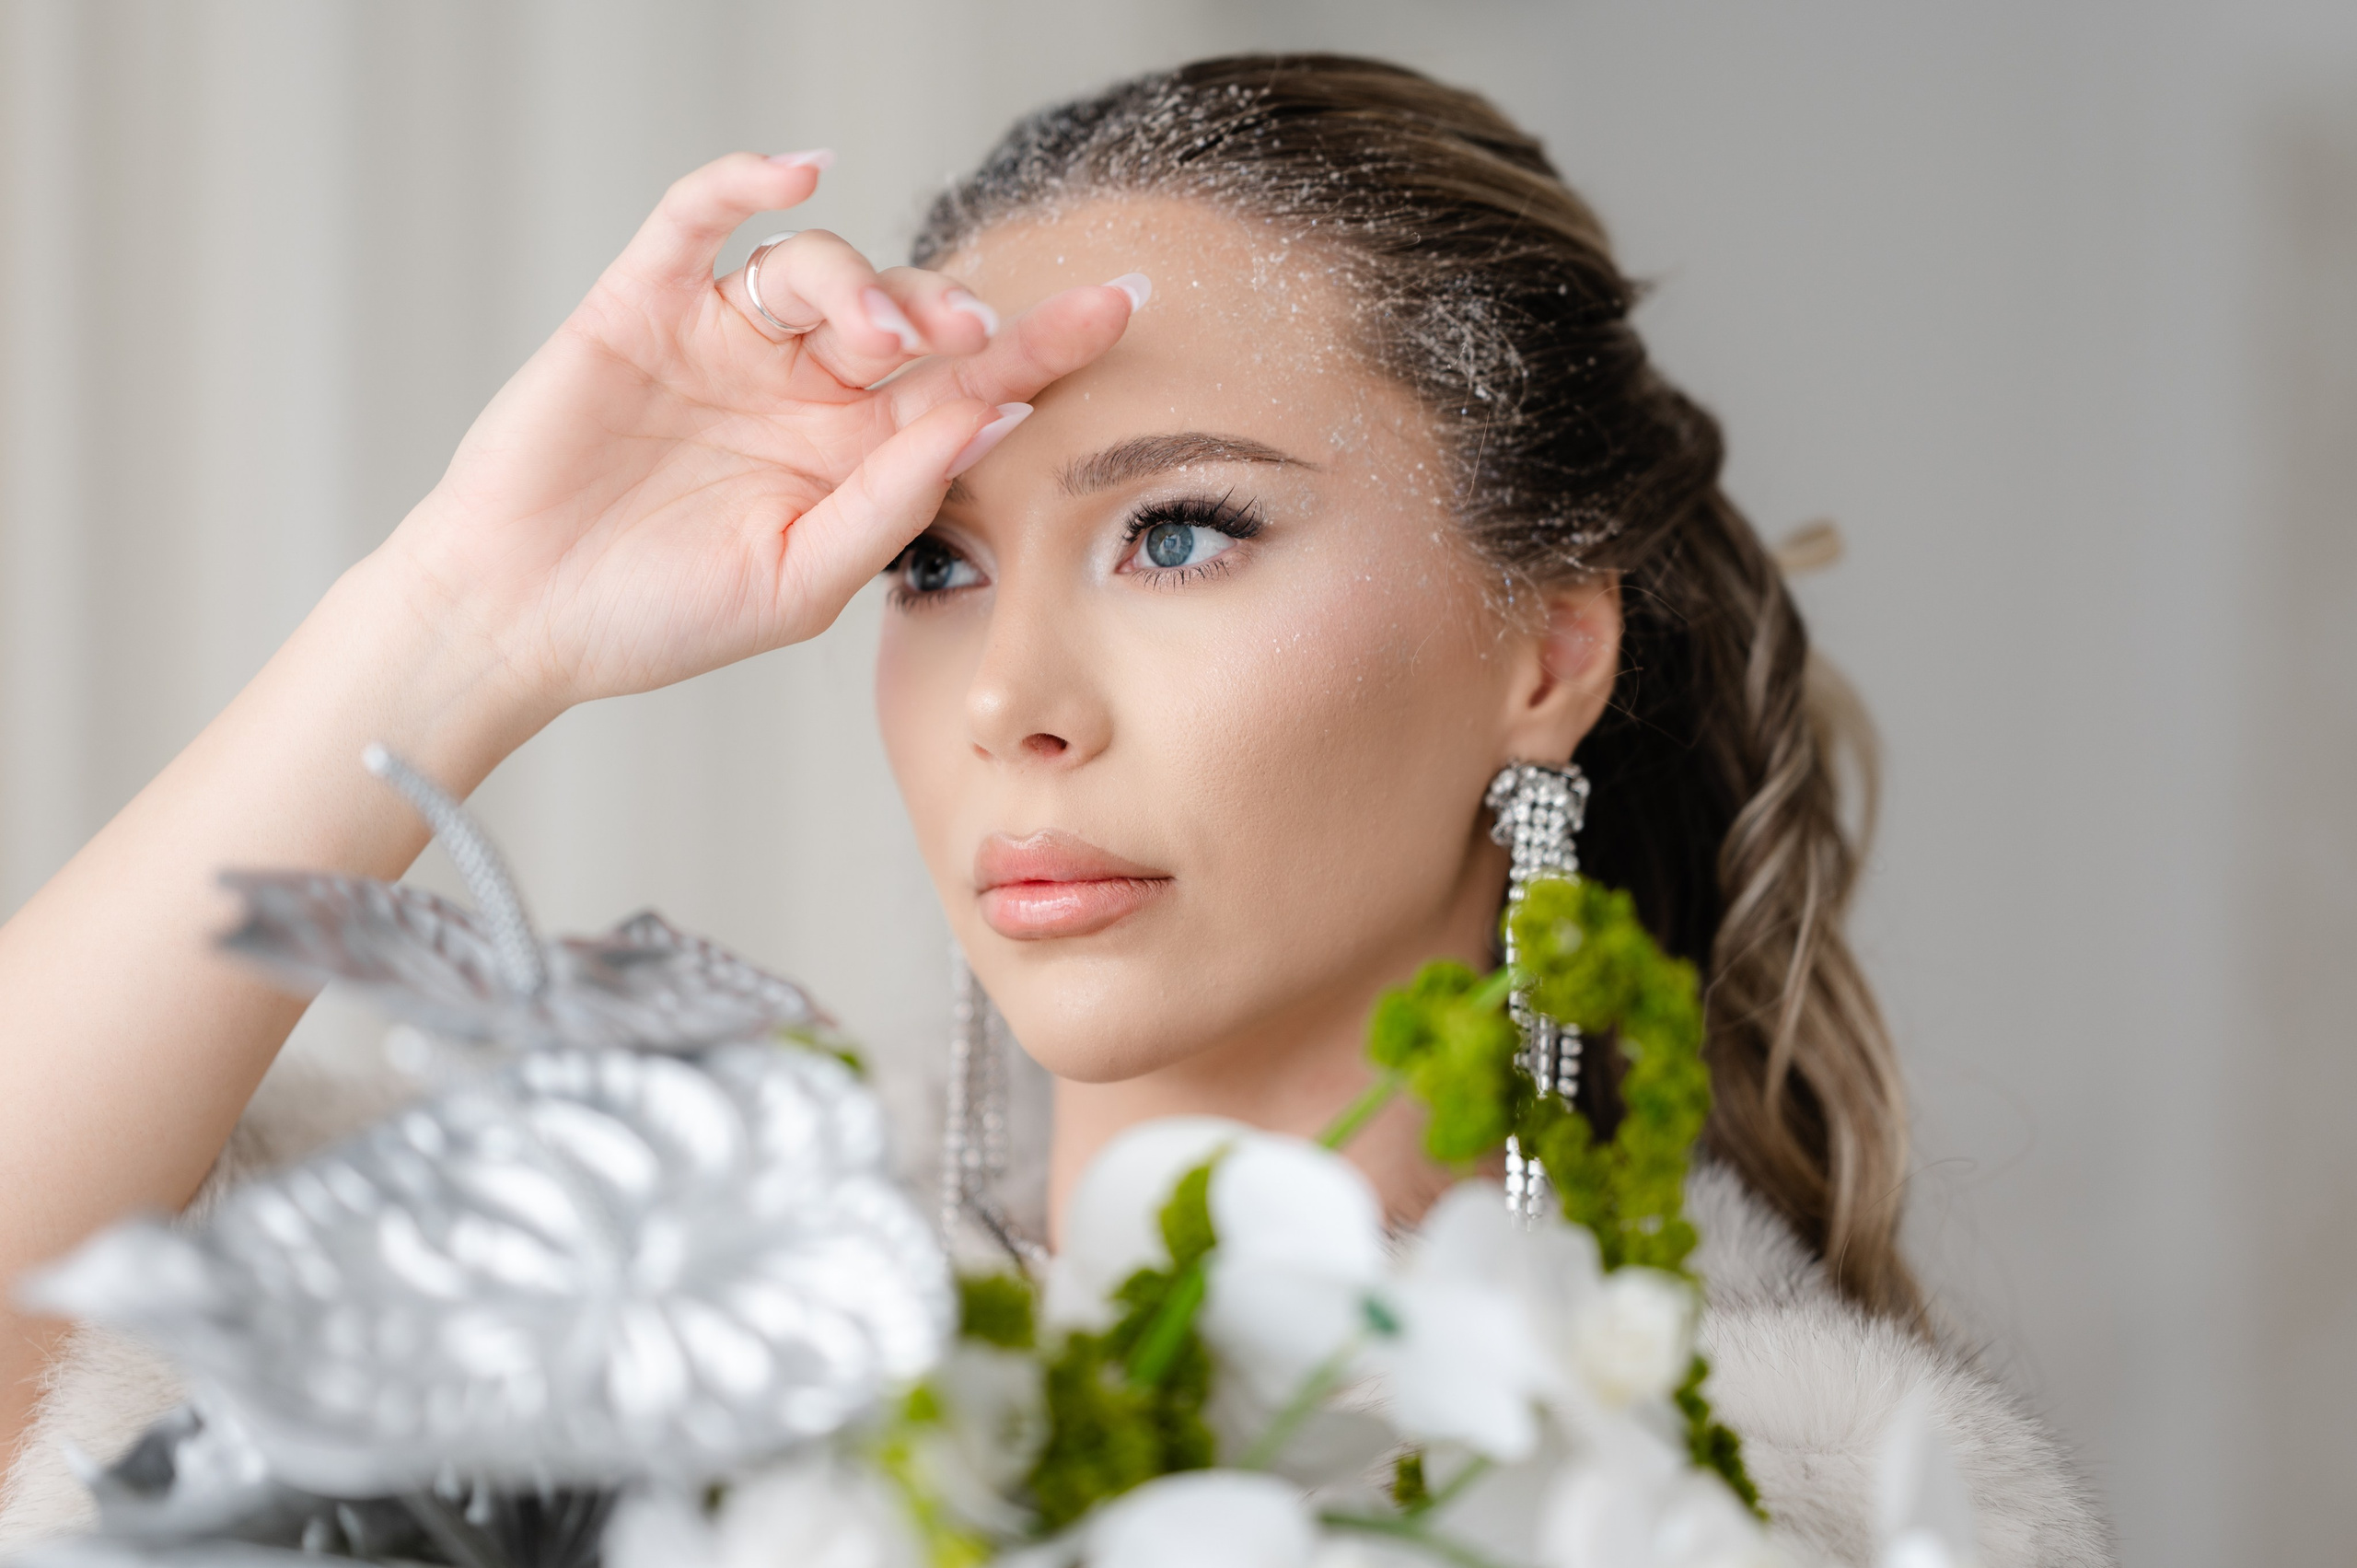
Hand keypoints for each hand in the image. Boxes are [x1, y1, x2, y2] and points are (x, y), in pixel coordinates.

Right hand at [383, 150, 1132, 714]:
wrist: (518, 621)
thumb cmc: (661, 618)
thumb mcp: (801, 579)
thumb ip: (896, 498)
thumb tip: (995, 416)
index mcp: (856, 457)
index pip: (965, 386)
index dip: (1039, 346)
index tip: (1118, 309)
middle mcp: (802, 388)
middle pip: (905, 312)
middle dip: (949, 314)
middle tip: (969, 337)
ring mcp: (725, 340)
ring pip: (817, 265)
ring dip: (858, 281)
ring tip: (872, 332)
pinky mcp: (642, 305)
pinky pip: (698, 219)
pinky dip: (744, 184)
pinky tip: (796, 175)